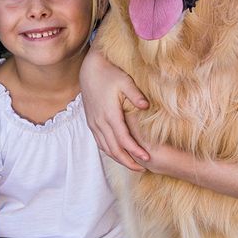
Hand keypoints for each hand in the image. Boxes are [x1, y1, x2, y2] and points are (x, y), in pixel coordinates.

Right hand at [80, 46, 148, 168]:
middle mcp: (100, 122)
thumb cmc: (109, 73)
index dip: (135, 151)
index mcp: (109, 114)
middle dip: (128, 161)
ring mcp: (94, 123)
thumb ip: (135, 95)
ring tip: (133, 165)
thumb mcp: (125, 81)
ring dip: (119, 158)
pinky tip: (119, 154)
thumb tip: (146, 106)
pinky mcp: (91, 122)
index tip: (147, 158)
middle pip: (114, 149)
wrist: (90, 69)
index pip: (123, 139)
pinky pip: (100, 142)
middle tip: (143, 168)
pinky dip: (110, 151)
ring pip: (106, 148)